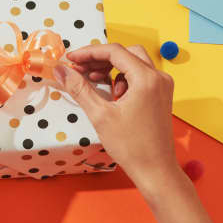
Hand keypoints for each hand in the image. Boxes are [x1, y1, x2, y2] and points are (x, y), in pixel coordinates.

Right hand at [54, 43, 177, 191]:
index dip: (89, 52)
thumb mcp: (100, 115)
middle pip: (124, 53)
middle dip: (99, 58)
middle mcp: (158, 77)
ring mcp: (161, 86)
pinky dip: (121, 77)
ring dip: (110, 67)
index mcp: (146, 79)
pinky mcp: (160, 94)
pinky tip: (110, 93)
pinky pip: (139, 75)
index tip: (71, 59)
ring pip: (132, 62)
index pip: (114, 51)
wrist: (156, 170)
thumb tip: (61, 71)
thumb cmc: (132, 146)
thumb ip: (79, 88)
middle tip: (79, 69)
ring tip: (93, 80)